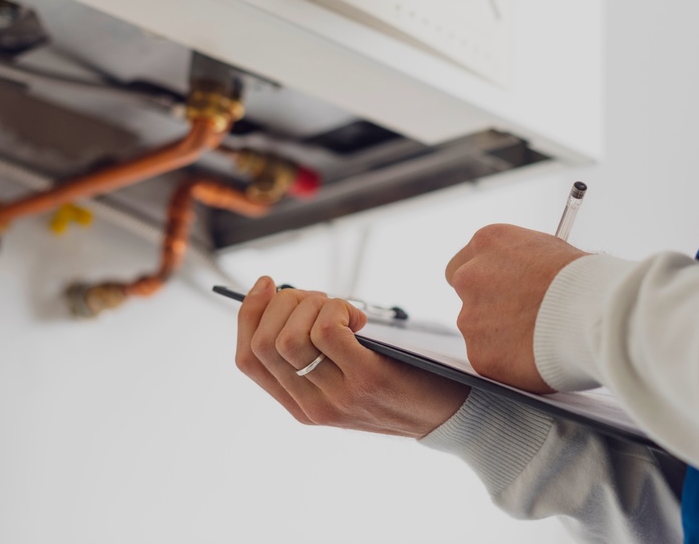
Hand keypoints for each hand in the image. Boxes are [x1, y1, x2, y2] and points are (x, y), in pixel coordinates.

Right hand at [236, 277, 469, 437]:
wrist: (450, 416)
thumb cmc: (399, 384)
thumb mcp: (347, 379)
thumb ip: (317, 354)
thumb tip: (287, 299)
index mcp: (299, 406)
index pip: (247, 359)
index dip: (249, 313)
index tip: (267, 283)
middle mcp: (311, 406)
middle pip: (264, 343)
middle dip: (283, 303)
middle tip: (319, 297)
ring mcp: (337, 396)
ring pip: (290, 337)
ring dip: (313, 304)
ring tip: (343, 307)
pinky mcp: (366, 379)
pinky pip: (328, 331)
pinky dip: (338, 310)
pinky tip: (360, 318)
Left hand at [445, 224, 587, 393]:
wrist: (594, 312)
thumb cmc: (583, 279)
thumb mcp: (547, 250)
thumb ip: (520, 264)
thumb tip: (520, 277)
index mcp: (486, 242)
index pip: (464, 263)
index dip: (485, 280)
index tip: (502, 291)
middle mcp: (470, 277)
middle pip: (466, 296)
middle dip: (487, 307)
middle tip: (518, 318)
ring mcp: (471, 317)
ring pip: (479, 331)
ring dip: (501, 336)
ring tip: (538, 337)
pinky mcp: (480, 354)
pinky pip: (491, 360)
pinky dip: (509, 362)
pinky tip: (536, 355)